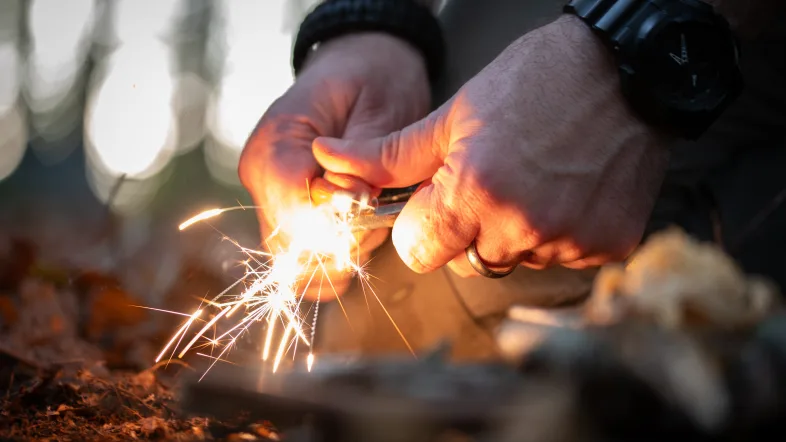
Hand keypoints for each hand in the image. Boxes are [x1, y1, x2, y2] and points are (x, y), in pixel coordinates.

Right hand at [239, 33, 429, 298]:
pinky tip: (362, 232)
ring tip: (373, 213)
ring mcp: (268, 199)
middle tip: (381, 210)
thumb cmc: (376, 80)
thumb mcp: (382, 107)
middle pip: (293, 248)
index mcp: (276, 145)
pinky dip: (334, 261)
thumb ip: (365, 159)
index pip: (295, 214)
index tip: (375, 205)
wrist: (363, 66)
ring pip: (295, 263)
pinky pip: (300, 261)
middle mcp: (260, 178)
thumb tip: (350, 202)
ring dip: (342, 255)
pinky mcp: (283, 213)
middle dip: (346, 244)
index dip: (341, 226)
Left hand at [312, 16, 670, 276]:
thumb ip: (388, 156)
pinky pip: (559, 258)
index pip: (416, 251)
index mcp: (473, 192)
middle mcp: (521, 227)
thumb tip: (328, 162)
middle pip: (464, 261)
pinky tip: (567, 190)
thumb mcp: (453, 115)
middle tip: (492, 179)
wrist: (626, 69)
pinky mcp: (606, 246)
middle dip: (466, 229)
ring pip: (513, 260)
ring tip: (535, 178)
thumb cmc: (536, 81)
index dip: (420, 225)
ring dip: (514, 231)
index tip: (436, 201)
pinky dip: (557, 233)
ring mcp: (567, 241)